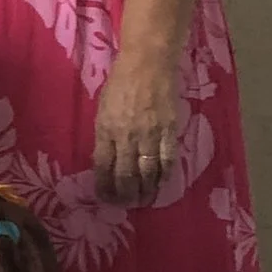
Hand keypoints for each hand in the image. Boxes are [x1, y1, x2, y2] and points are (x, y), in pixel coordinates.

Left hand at [94, 48, 182, 205]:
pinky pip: (168, 159)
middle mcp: (127, 136)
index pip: (102, 166)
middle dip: (125, 194)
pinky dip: (164, 175)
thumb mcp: (102, 110)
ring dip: (145, 190)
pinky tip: (161, 184)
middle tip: (126, 205)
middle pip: (126, 174)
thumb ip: (104, 135)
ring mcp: (150, 134)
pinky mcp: (170, 130)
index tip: (104, 198)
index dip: (104, 186)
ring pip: (148, 171)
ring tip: (143, 201)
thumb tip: (105, 159)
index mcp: (105, 130)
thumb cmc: (120, 84)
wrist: (148, 66)